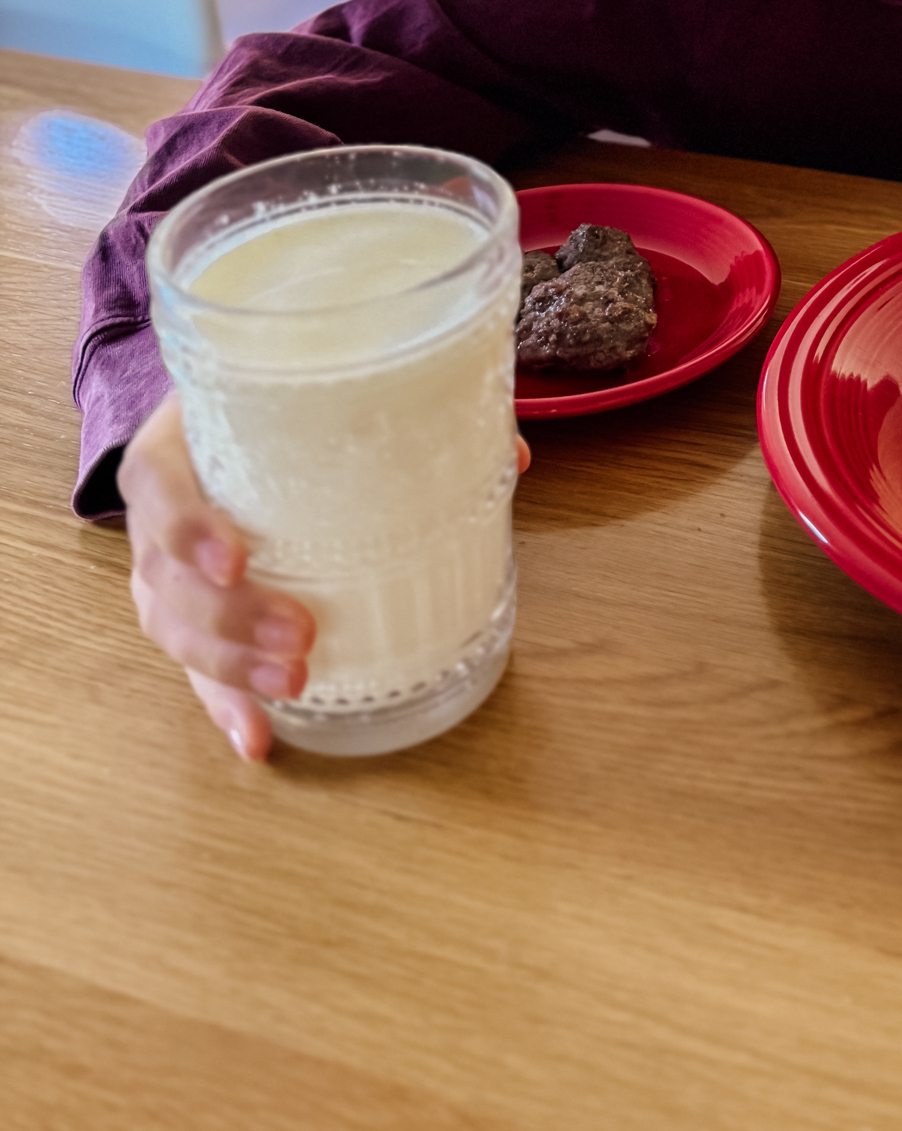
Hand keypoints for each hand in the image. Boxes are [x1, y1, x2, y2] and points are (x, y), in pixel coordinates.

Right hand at [119, 399, 533, 762]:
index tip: (238, 559)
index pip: (159, 485)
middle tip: (302, 633)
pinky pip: (193, 666)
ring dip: (232, 667)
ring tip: (294, 683)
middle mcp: (160, 513)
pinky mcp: (183, 613)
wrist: (220, 417)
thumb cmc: (274, 407)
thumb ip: (411, 406)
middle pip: (170, 576)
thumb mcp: (316, 392)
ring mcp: (164, 570)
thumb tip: (512, 455)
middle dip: (232, 618)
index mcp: (178, 446)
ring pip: (177, 629)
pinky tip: (258, 739)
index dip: (188, 527)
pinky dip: (225, 704)